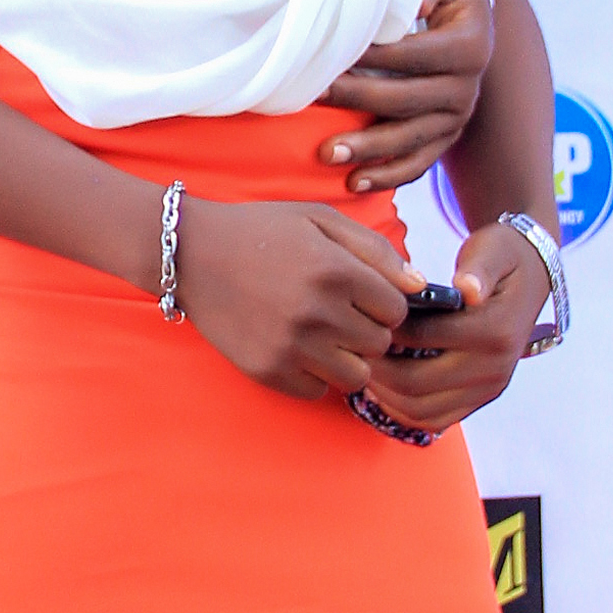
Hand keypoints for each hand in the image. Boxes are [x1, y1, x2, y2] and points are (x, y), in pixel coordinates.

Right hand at [176, 199, 418, 399]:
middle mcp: (317, 312)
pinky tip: (296, 347)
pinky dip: (314, 374)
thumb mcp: (320, 221)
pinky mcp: (267, 370)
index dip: (384, 302)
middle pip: (379, 345)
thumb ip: (376, 251)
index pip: (398, 310)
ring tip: (323, 334)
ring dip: (346, 357)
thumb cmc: (262, 231)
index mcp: (336, 271)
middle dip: (367, 330)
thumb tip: (421, 286)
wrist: (191, 254)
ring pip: (355, 376)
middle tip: (339, 312)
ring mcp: (291, 346)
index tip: (362, 294)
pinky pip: (317, 391)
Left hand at [317, 0, 495, 192]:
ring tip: (326, 153)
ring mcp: (459, 116)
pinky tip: (354, 184)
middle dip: (356, 99)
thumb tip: (408, 3)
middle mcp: (470, 85)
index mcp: (472, 43)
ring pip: (410, 139)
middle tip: (312, 98)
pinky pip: (419, 164)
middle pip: (407, 99)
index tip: (330, 56)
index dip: (373, 56)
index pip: (416, 54)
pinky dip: (387, 176)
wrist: (466, 16)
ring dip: (367, 150)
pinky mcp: (447, 138)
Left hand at [343, 223, 552, 434]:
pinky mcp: (479, 401)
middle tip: (350, 348)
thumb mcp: (492, 252)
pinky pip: (433, 420)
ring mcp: (487, 390)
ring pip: (420, 410)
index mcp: (494, 332)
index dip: (386, 330)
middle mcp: (493, 368)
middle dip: (377, 368)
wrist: (530, 280)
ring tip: (363, 368)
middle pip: (415, 383)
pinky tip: (382, 388)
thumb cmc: (502, 260)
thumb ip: (478, 270)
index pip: (423, 338)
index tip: (362, 317)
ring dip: (384, 395)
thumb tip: (468, 289)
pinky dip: (402, 410)